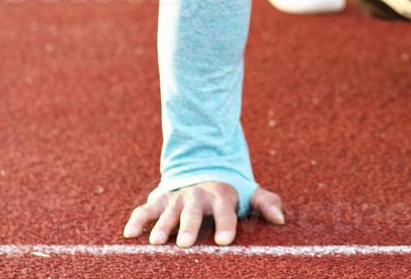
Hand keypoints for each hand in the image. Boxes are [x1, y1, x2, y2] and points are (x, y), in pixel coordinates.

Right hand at [124, 181, 285, 246]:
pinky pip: (146, 209)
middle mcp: (198, 194)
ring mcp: (177, 196)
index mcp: (222, 194)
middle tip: (185, 244)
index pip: (225, 210)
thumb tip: (281, 220)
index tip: (224, 241)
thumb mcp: (250, 193)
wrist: (202, 165)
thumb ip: (266, 203)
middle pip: (193, 211)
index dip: (225, 224)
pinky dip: (137, 219)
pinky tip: (129, 235)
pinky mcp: (160, 199)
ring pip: (168, 210)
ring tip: (157, 242)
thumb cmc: (230, 190)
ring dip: (162, 225)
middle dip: (188, 226)